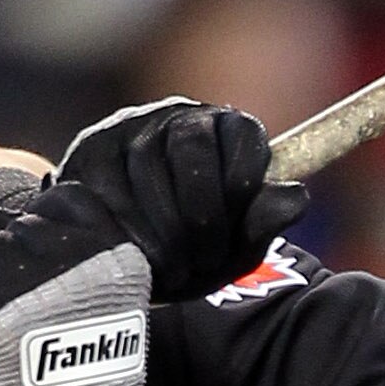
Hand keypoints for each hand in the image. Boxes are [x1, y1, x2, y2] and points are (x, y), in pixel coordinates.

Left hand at [0, 178, 153, 385]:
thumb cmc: (97, 374)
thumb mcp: (114, 303)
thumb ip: (87, 257)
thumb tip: (39, 213)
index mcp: (111, 252)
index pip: (62, 198)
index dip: (43, 224)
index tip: (46, 261)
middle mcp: (70, 257)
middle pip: (11, 224)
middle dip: (7, 259)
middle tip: (20, 306)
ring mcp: (26, 281)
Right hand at [50, 97, 309, 302]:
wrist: (123, 261)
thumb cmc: (193, 249)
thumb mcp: (237, 245)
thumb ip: (264, 223)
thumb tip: (297, 196)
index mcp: (223, 129)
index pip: (243, 136)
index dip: (242, 188)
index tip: (235, 231)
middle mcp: (175, 117)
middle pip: (191, 147)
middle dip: (201, 215)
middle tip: (204, 259)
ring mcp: (127, 129)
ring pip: (145, 166)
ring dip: (163, 229)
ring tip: (174, 268)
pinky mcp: (88, 153)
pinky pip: (107, 187)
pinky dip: (126, 230)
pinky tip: (138, 257)